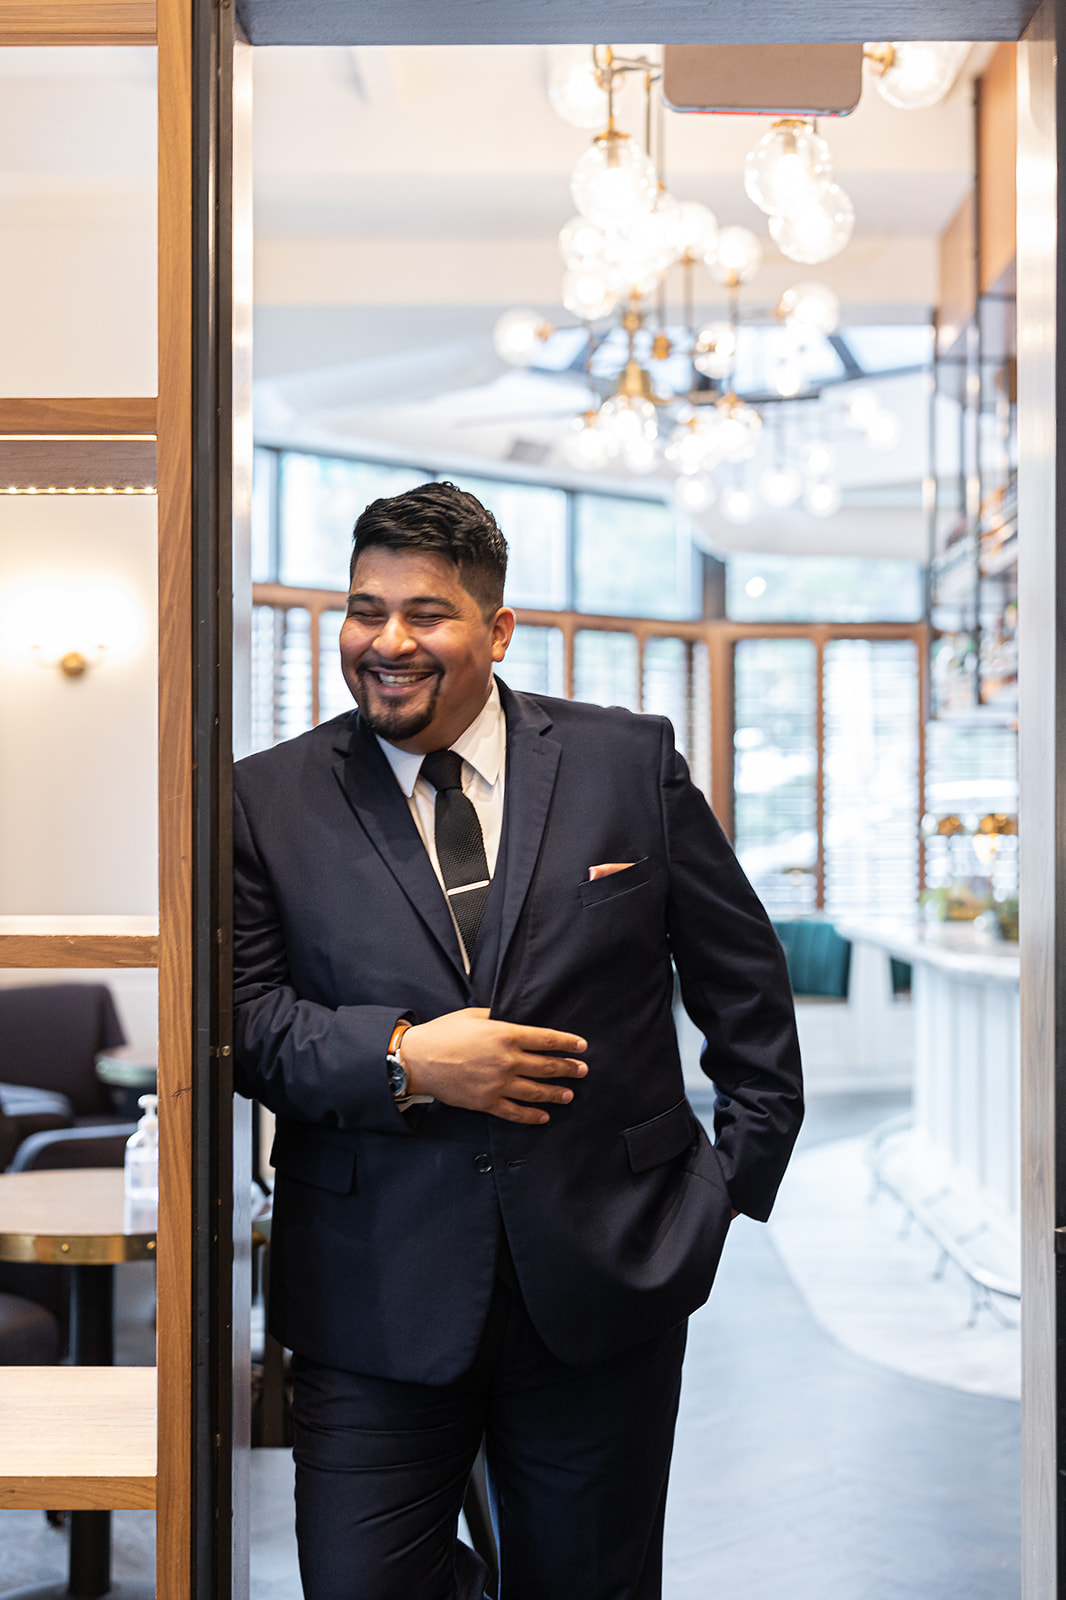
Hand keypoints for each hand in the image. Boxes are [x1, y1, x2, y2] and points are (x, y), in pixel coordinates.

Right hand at [400, 1007, 587, 1125]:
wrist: (418, 1061)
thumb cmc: (443, 1034)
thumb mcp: (473, 1015)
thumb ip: (497, 1018)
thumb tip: (513, 1018)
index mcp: (505, 1035)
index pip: (546, 1039)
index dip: (567, 1043)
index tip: (582, 1046)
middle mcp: (507, 1061)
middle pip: (547, 1066)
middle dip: (568, 1069)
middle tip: (582, 1070)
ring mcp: (498, 1084)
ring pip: (536, 1091)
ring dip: (556, 1093)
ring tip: (569, 1094)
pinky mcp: (487, 1103)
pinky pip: (515, 1112)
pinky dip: (532, 1116)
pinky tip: (544, 1116)